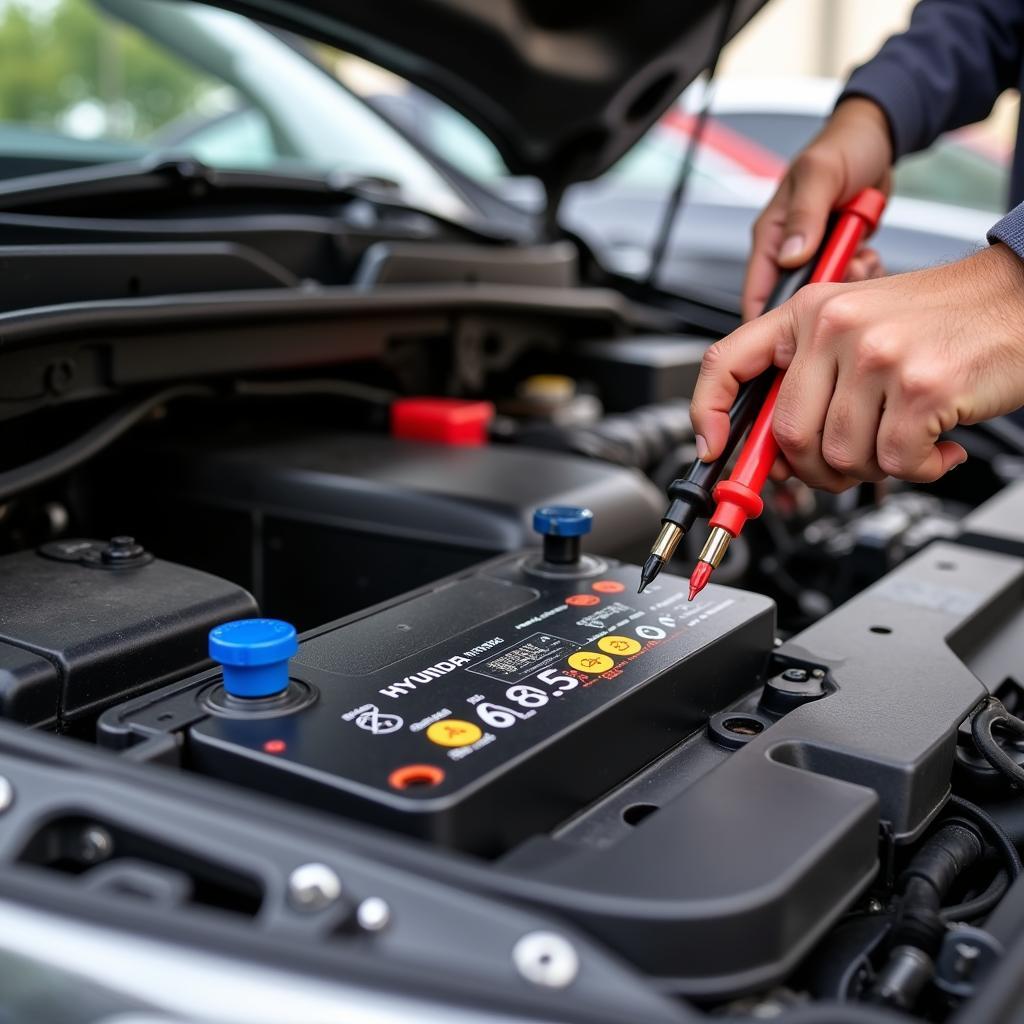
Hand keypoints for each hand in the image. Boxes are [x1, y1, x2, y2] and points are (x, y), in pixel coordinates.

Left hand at [692, 244, 1023, 489]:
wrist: (1019, 297)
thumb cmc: (938, 322)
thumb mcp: (856, 330)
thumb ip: (807, 380)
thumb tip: (765, 452)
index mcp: (808, 312)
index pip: (726, 362)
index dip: (707, 413)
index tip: (713, 449)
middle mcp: (835, 327)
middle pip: (786, 437)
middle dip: (816, 469)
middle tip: (852, 463)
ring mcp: (878, 356)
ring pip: (840, 457)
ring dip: (875, 469)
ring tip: (905, 440)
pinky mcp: (922, 387)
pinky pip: (895, 465)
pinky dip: (919, 471)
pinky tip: (938, 447)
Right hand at [743, 97, 892, 320]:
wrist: (880, 137)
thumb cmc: (843, 146)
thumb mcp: (821, 174)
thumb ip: (804, 216)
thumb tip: (789, 256)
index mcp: (770, 236)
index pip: (755, 295)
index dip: (765, 325)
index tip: (789, 341)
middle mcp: (788, 252)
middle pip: (793, 304)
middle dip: (820, 300)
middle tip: (844, 276)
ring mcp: (816, 257)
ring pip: (825, 298)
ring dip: (847, 283)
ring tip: (860, 258)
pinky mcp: (840, 257)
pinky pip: (849, 284)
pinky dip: (863, 276)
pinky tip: (869, 256)